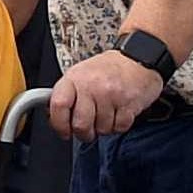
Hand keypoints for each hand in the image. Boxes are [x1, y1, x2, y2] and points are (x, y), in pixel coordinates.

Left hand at [47, 49, 168, 138]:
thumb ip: (67, 93)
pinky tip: (119, 114)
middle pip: (81, 124)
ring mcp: (110, 95)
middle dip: (84, 134)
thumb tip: (53, 114)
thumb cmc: (109, 67)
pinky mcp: (129, 104)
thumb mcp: (81, 72)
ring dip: (104, 128)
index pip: (58, 105)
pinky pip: (120, 127)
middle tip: (87, 132)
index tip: (63, 132)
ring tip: (107, 115)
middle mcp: (91, 86)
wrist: (139, 58)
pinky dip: (119, 126)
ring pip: (102, 128)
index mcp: (74, 78)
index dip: (58, 124)